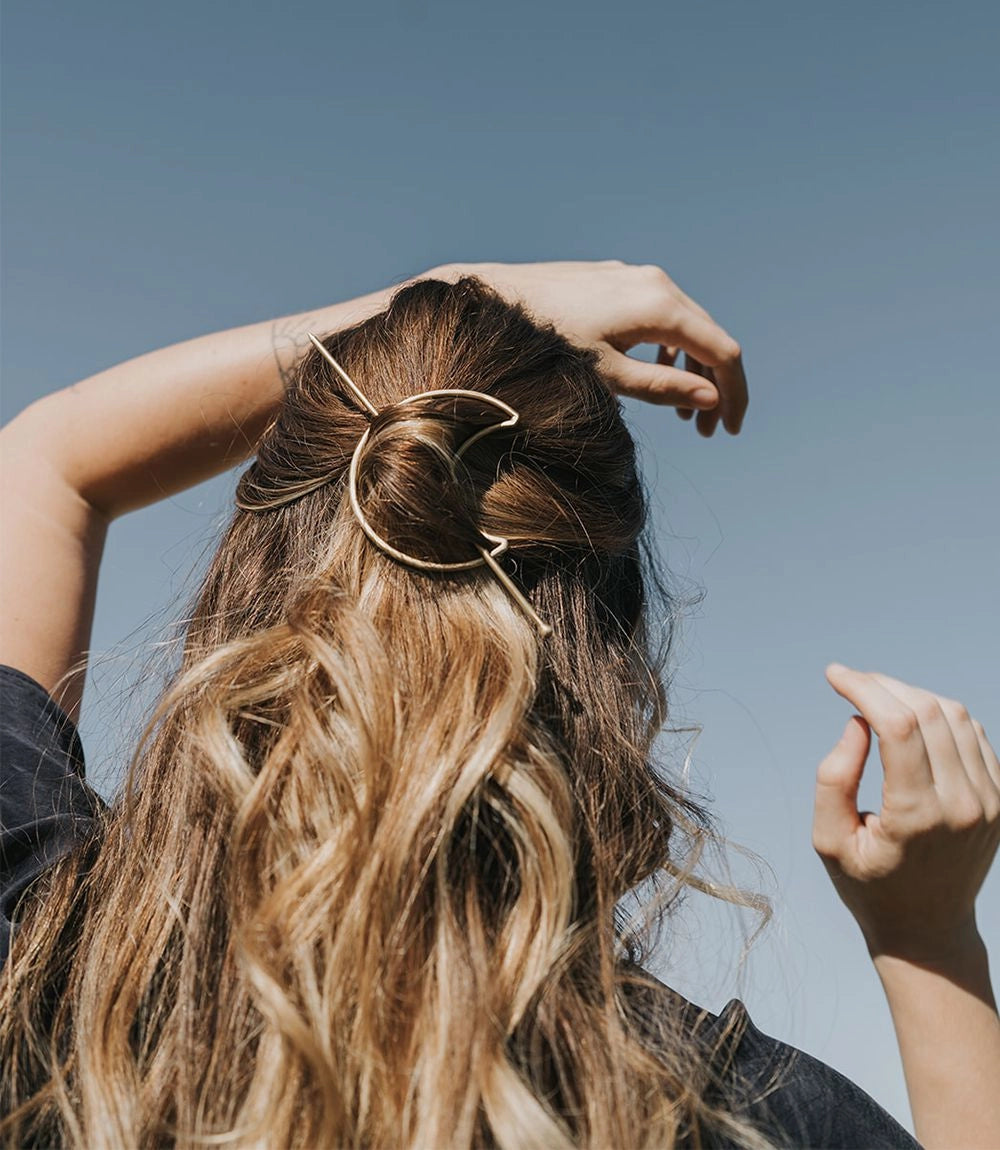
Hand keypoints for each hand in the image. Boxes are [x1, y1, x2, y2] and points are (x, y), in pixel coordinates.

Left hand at [434, 260, 747, 436]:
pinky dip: (669, 348)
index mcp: (661, 306)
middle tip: (707, 432)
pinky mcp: (618, 280)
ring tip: (683, 414)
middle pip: (709, 337)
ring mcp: (637, 277)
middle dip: (715, 386)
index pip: (722, 352)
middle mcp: (657, 283)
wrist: (497, 300)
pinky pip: (661, 315)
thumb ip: (662, 387)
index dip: (733, 395)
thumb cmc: (548, 343)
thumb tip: (710, 400)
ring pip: (686, 325)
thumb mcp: (607, 376)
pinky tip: (656, 371)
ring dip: (692, 369)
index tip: (729, 432)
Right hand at [812, 665, 999, 960]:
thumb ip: (834, 778)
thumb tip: (857, 722)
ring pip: (955, 715)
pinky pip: (973, 733)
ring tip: (877, 703)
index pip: (898, 726)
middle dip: (883, 685)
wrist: (929, 931)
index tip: (834, 675)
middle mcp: (963, 805)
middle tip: (850, 683)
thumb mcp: (830, 840)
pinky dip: (939, 714)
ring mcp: (990, 802)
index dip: (863, 688)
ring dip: (911, 695)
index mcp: (917, 816)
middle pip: (927, 712)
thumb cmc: (869, 885)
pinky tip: (909, 722)